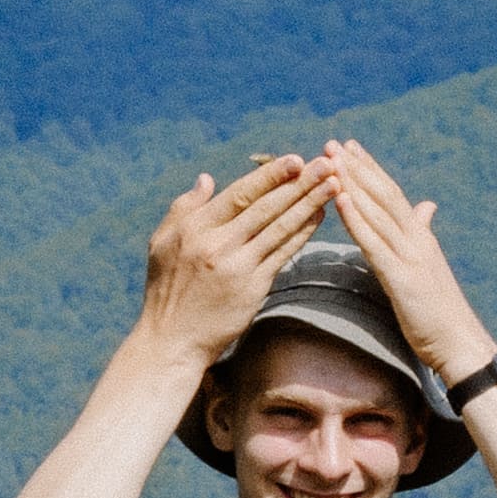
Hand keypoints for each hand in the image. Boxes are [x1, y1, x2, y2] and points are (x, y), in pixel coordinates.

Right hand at [133, 157, 323, 374]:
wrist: (173, 338)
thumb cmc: (167, 288)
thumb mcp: (162, 242)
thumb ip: (185, 207)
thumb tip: (207, 179)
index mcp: (195, 227)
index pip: (239, 194)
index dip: (270, 176)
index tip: (295, 160)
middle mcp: (217, 243)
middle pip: (265, 207)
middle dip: (299, 184)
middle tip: (327, 164)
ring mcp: (237, 266)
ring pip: (279, 228)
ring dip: (309, 204)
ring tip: (334, 185)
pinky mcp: (254, 287)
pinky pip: (284, 254)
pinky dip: (303, 234)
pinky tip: (320, 218)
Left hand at [311, 141, 496, 376]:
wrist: (462, 344)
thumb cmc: (444, 313)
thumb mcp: (431, 267)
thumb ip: (424, 233)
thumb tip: (426, 208)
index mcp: (422, 239)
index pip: (393, 195)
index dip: (371, 169)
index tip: (351, 148)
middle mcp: (417, 240)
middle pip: (384, 195)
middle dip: (358, 167)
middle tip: (333, 143)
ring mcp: (410, 257)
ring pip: (377, 212)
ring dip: (352, 184)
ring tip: (330, 160)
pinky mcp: (402, 278)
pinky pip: (374, 243)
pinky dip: (356, 219)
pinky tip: (340, 199)